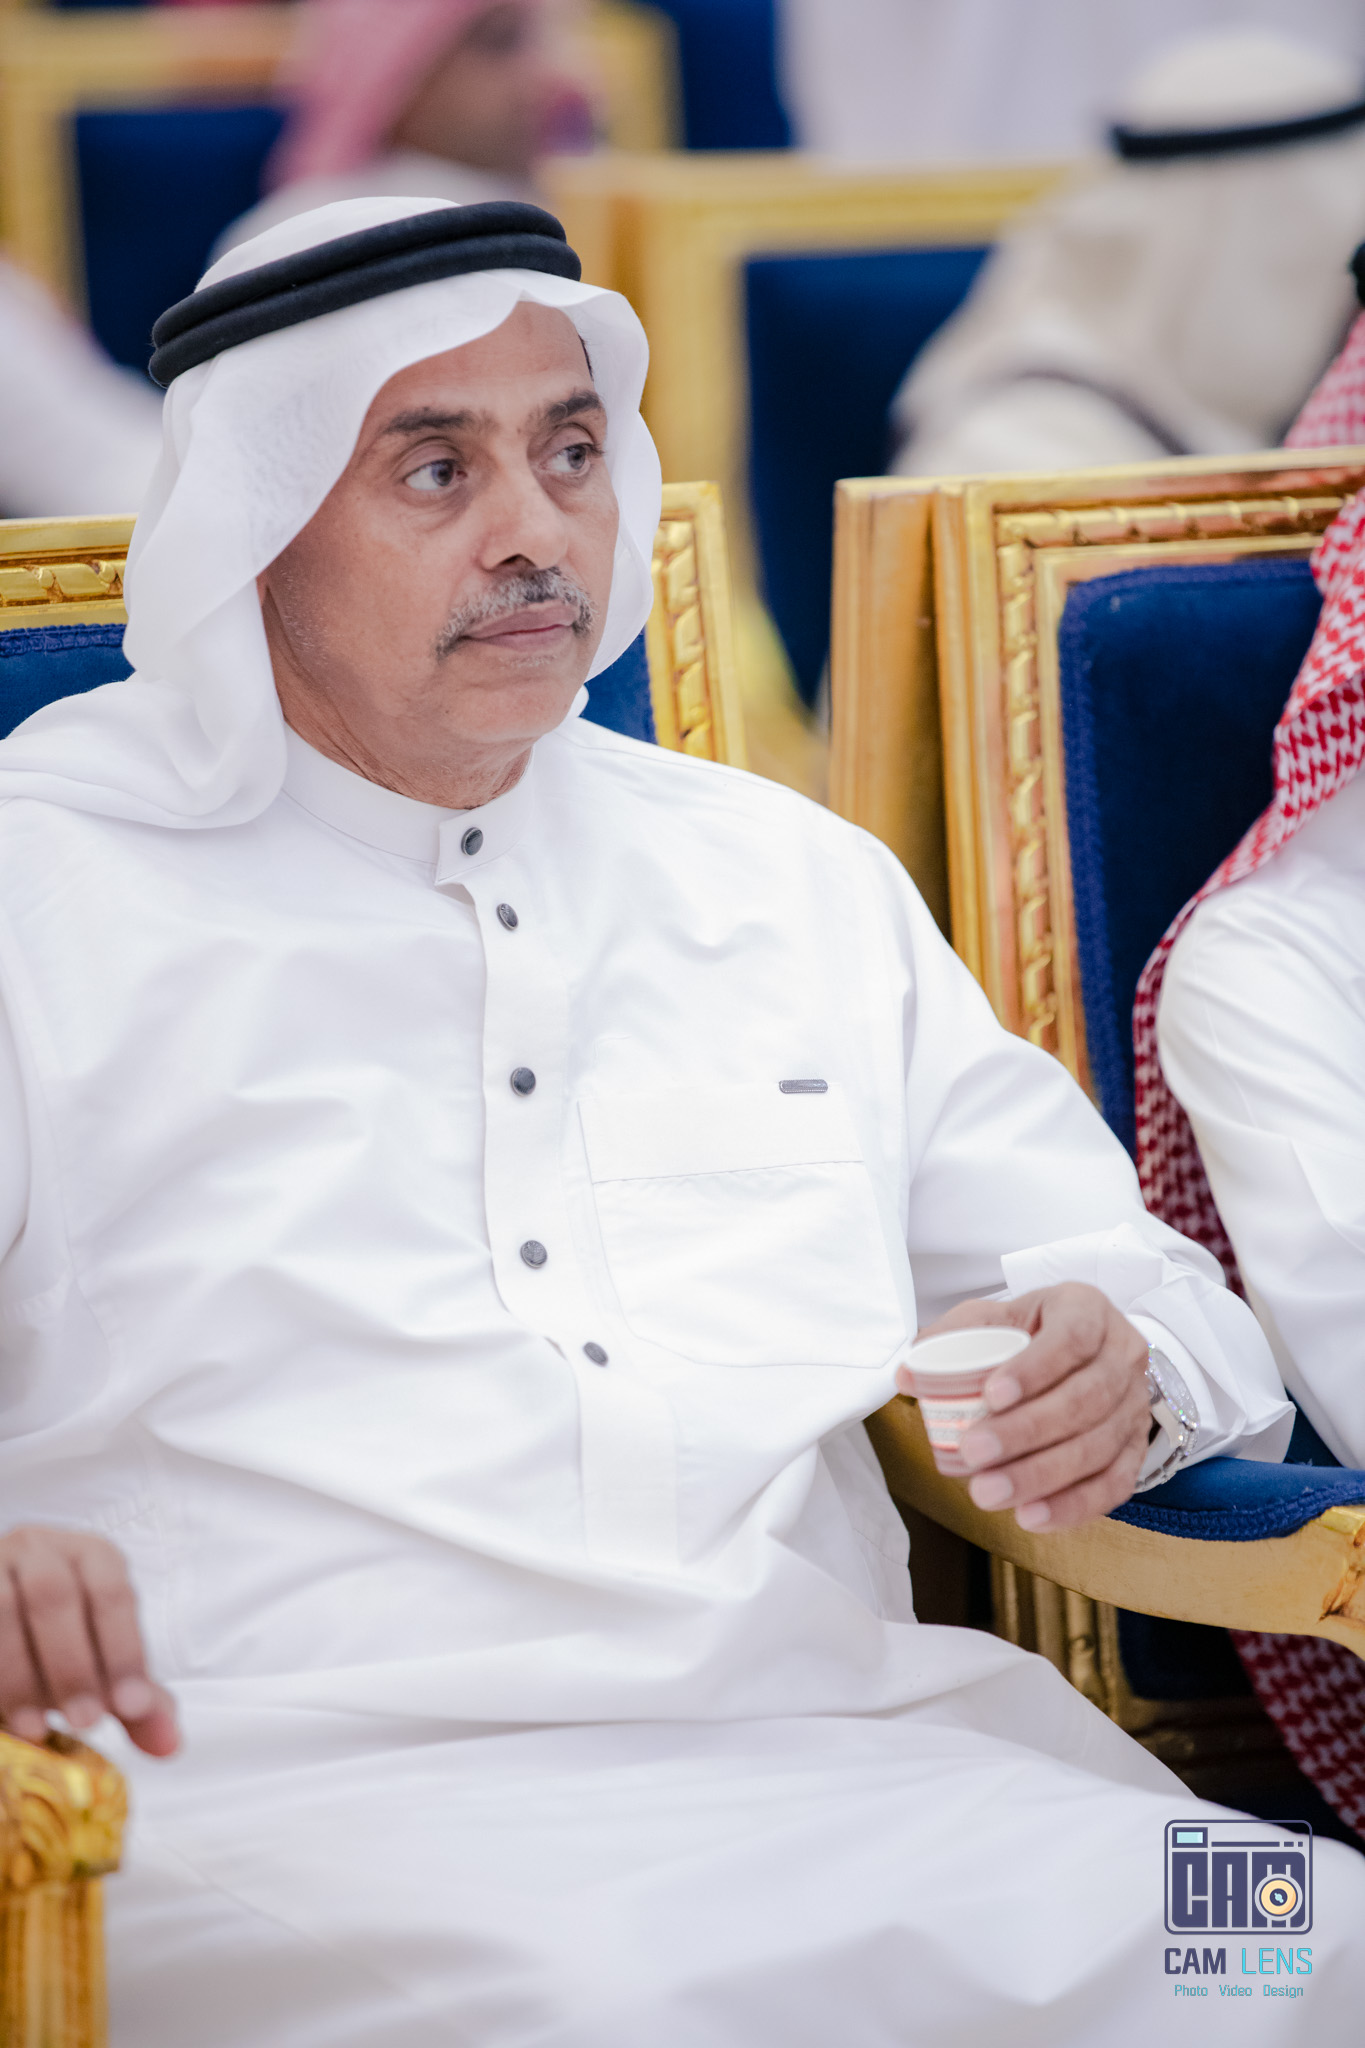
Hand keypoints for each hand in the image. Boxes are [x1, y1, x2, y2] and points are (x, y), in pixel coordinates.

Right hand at [0, 1526, 178, 1755]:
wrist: (8, 1625)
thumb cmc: (61, 1641)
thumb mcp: (104, 1664)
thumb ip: (136, 1702)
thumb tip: (168, 1744)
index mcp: (92, 1556)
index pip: (113, 1594)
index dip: (124, 1651)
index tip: (131, 1707)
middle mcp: (43, 1549)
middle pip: (55, 1597)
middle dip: (72, 1665)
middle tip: (86, 1723)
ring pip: (3, 1609)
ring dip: (21, 1675)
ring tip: (35, 1729)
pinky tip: (2, 1710)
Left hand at [896, 1283, 1150, 1532]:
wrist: (1081, 1353)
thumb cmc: (1030, 1333)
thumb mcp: (993, 1319)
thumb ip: (950, 1338)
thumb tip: (908, 1375)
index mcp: (1087, 1309)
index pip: (1072, 1336)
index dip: (1035, 1368)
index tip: (991, 1395)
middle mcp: (1122, 1354)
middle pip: (1085, 1398)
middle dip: (1026, 1431)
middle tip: (974, 1452)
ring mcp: (1135, 1404)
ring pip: (1099, 1445)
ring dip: (1042, 1474)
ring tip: (990, 1491)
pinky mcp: (1136, 1447)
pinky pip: (1114, 1483)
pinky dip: (1073, 1504)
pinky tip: (1032, 1515)